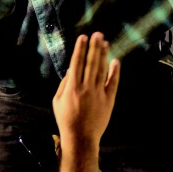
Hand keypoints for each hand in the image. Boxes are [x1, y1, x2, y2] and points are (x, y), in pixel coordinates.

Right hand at [52, 33, 120, 147]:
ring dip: (103, 55)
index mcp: (72, 87)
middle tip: (98, 34)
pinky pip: (113, 83)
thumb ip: (64, 84)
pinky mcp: (109, 100)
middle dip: (94, 47)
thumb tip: (71, 69)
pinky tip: (115, 61)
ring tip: (105, 42)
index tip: (83, 37)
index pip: (77, 63)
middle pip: (91, 63)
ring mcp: (99, 94)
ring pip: (102, 70)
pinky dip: (114, 71)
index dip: (80, 49)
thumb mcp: (57, 101)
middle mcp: (86, 88)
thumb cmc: (66, 119)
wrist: (81, 137)